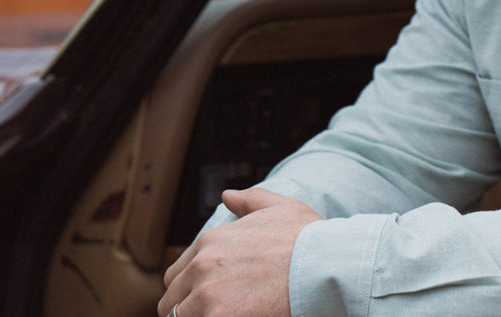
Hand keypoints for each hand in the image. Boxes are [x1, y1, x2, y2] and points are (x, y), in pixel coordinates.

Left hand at [158, 188, 322, 315]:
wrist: (328, 265)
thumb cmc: (310, 240)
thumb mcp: (282, 207)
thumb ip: (250, 201)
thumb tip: (228, 195)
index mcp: (211, 241)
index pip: (176, 274)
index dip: (190, 289)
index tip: (207, 297)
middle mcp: (202, 266)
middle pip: (172, 300)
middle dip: (189, 308)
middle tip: (215, 310)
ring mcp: (208, 295)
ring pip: (180, 316)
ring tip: (224, 315)